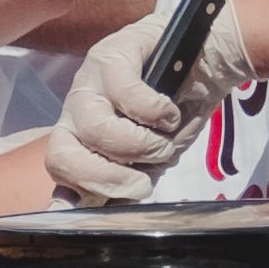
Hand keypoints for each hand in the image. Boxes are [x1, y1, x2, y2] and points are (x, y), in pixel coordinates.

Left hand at [50, 0, 258, 206]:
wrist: (208, 59)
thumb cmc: (178, 110)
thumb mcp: (155, 156)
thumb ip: (132, 179)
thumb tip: (110, 211)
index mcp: (81, 135)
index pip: (59, 167)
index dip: (72, 193)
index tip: (92, 215)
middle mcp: (77, 109)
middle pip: (61, 153)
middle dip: (104, 176)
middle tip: (142, 183)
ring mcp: (90, 79)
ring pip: (96, 129)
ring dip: (140, 146)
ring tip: (165, 141)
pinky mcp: (113, 53)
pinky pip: (126, 95)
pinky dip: (156, 113)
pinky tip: (170, 113)